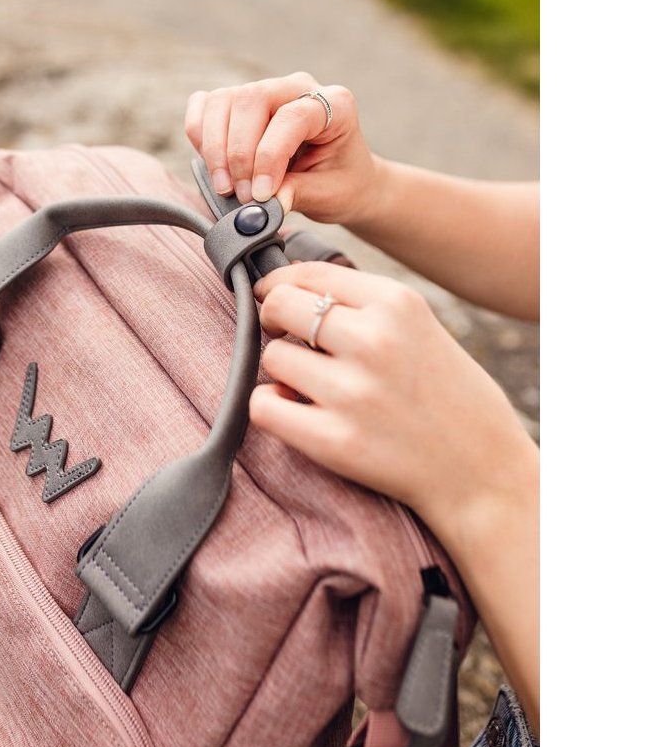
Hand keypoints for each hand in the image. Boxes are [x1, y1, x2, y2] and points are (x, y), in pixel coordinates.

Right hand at [184, 71, 378, 221]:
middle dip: (237, 154)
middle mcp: (297, 87)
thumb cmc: (342, 183)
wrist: (342, 178)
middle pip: (250, 100)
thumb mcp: (329, 194)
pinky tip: (214, 166)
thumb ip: (296, 195)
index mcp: (334, 104)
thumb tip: (258, 204)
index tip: (260, 195)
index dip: (268, 157)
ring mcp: (266, 90)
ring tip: (226, 188)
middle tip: (242, 195)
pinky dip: (200, 134)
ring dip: (214, 148)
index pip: (290, 117)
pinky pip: (206, 105)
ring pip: (222, 101)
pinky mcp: (239, 103)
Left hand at [250, 261, 537, 543]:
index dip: (279, 284)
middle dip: (273, 320)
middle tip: (286, 338)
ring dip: (283, 371)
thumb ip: (361, 304)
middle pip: (280, 306)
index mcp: (397, 303)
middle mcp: (374, 340)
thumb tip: (285, 278)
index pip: (308, 273)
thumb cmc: (447, 396)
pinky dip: (271, 407)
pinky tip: (296, 412)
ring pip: (271, 357)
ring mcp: (352, 391)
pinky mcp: (334, 440)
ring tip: (311, 385)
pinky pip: (263, 405)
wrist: (483, 473)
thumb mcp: (419, 328)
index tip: (273, 296)